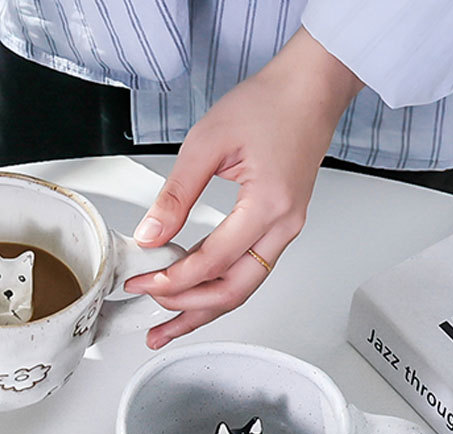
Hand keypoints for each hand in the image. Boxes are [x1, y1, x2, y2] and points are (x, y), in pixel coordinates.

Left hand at [124, 26, 363, 348]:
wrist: (311, 87)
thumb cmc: (269, 103)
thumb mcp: (207, 143)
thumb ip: (175, 196)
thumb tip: (151, 236)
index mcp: (268, 205)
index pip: (211, 262)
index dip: (171, 280)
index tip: (141, 282)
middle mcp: (283, 226)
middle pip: (232, 292)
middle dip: (187, 312)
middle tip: (152, 322)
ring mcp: (285, 231)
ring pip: (241, 290)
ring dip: (202, 311)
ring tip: (166, 328)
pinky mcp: (279, 229)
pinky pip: (246, 272)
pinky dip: (216, 290)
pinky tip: (190, 296)